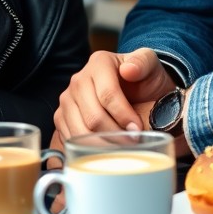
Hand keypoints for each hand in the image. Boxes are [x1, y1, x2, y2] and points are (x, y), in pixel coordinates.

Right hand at [54, 47, 176, 139]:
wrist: (136, 90)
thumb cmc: (143, 79)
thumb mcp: (151, 65)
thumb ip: (144, 62)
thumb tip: (129, 70)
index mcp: (99, 63)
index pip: (108, 94)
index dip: (123, 115)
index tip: (137, 129)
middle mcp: (79, 80)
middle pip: (93, 116)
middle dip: (114, 134)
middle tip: (132, 143)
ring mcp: (67, 99)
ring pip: (79, 131)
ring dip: (102, 145)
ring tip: (120, 149)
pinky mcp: (61, 117)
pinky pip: (70, 139)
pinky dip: (87, 150)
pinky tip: (105, 151)